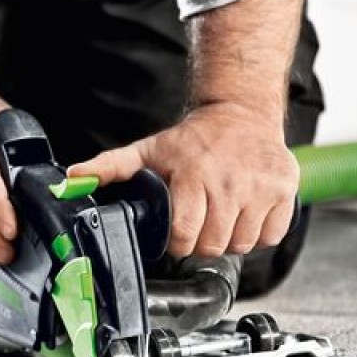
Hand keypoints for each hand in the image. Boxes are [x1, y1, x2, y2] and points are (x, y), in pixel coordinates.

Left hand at [68, 103, 299, 257]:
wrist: (241, 112)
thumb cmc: (191, 139)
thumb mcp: (147, 151)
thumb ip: (109, 167)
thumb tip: (71, 180)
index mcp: (193, 175)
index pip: (186, 235)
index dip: (179, 244)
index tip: (178, 236)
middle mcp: (229, 182)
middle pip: (213, 244)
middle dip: (201, 243)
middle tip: (199, 226)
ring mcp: (261, 186)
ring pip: (243, 244)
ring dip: (229, 240)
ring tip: (220, 219)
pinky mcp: (285, 189)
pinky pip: (272, 235)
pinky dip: (258, 234)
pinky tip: (245, 216)